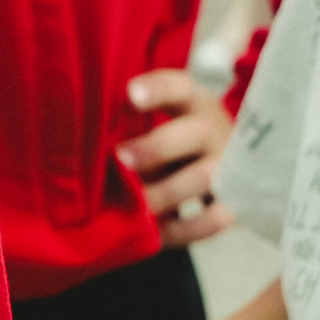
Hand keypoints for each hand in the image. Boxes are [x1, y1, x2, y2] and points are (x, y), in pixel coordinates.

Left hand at [117, 72, 234, 251]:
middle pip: (193, 133)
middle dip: (156, 148)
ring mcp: (230, 166)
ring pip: (205, 178)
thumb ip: (132, 125)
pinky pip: (213, 219)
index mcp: (193, 103)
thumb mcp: (165, 119)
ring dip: (167, 192)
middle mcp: (214, 131)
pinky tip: (155, 232)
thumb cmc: (178, 139)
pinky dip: (183, 230)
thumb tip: (85, 146)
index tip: (129, 95)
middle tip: (120, 160)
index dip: (156, 89)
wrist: (231, 164)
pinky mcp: (235, 202)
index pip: (179, 86)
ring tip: (136, 205)